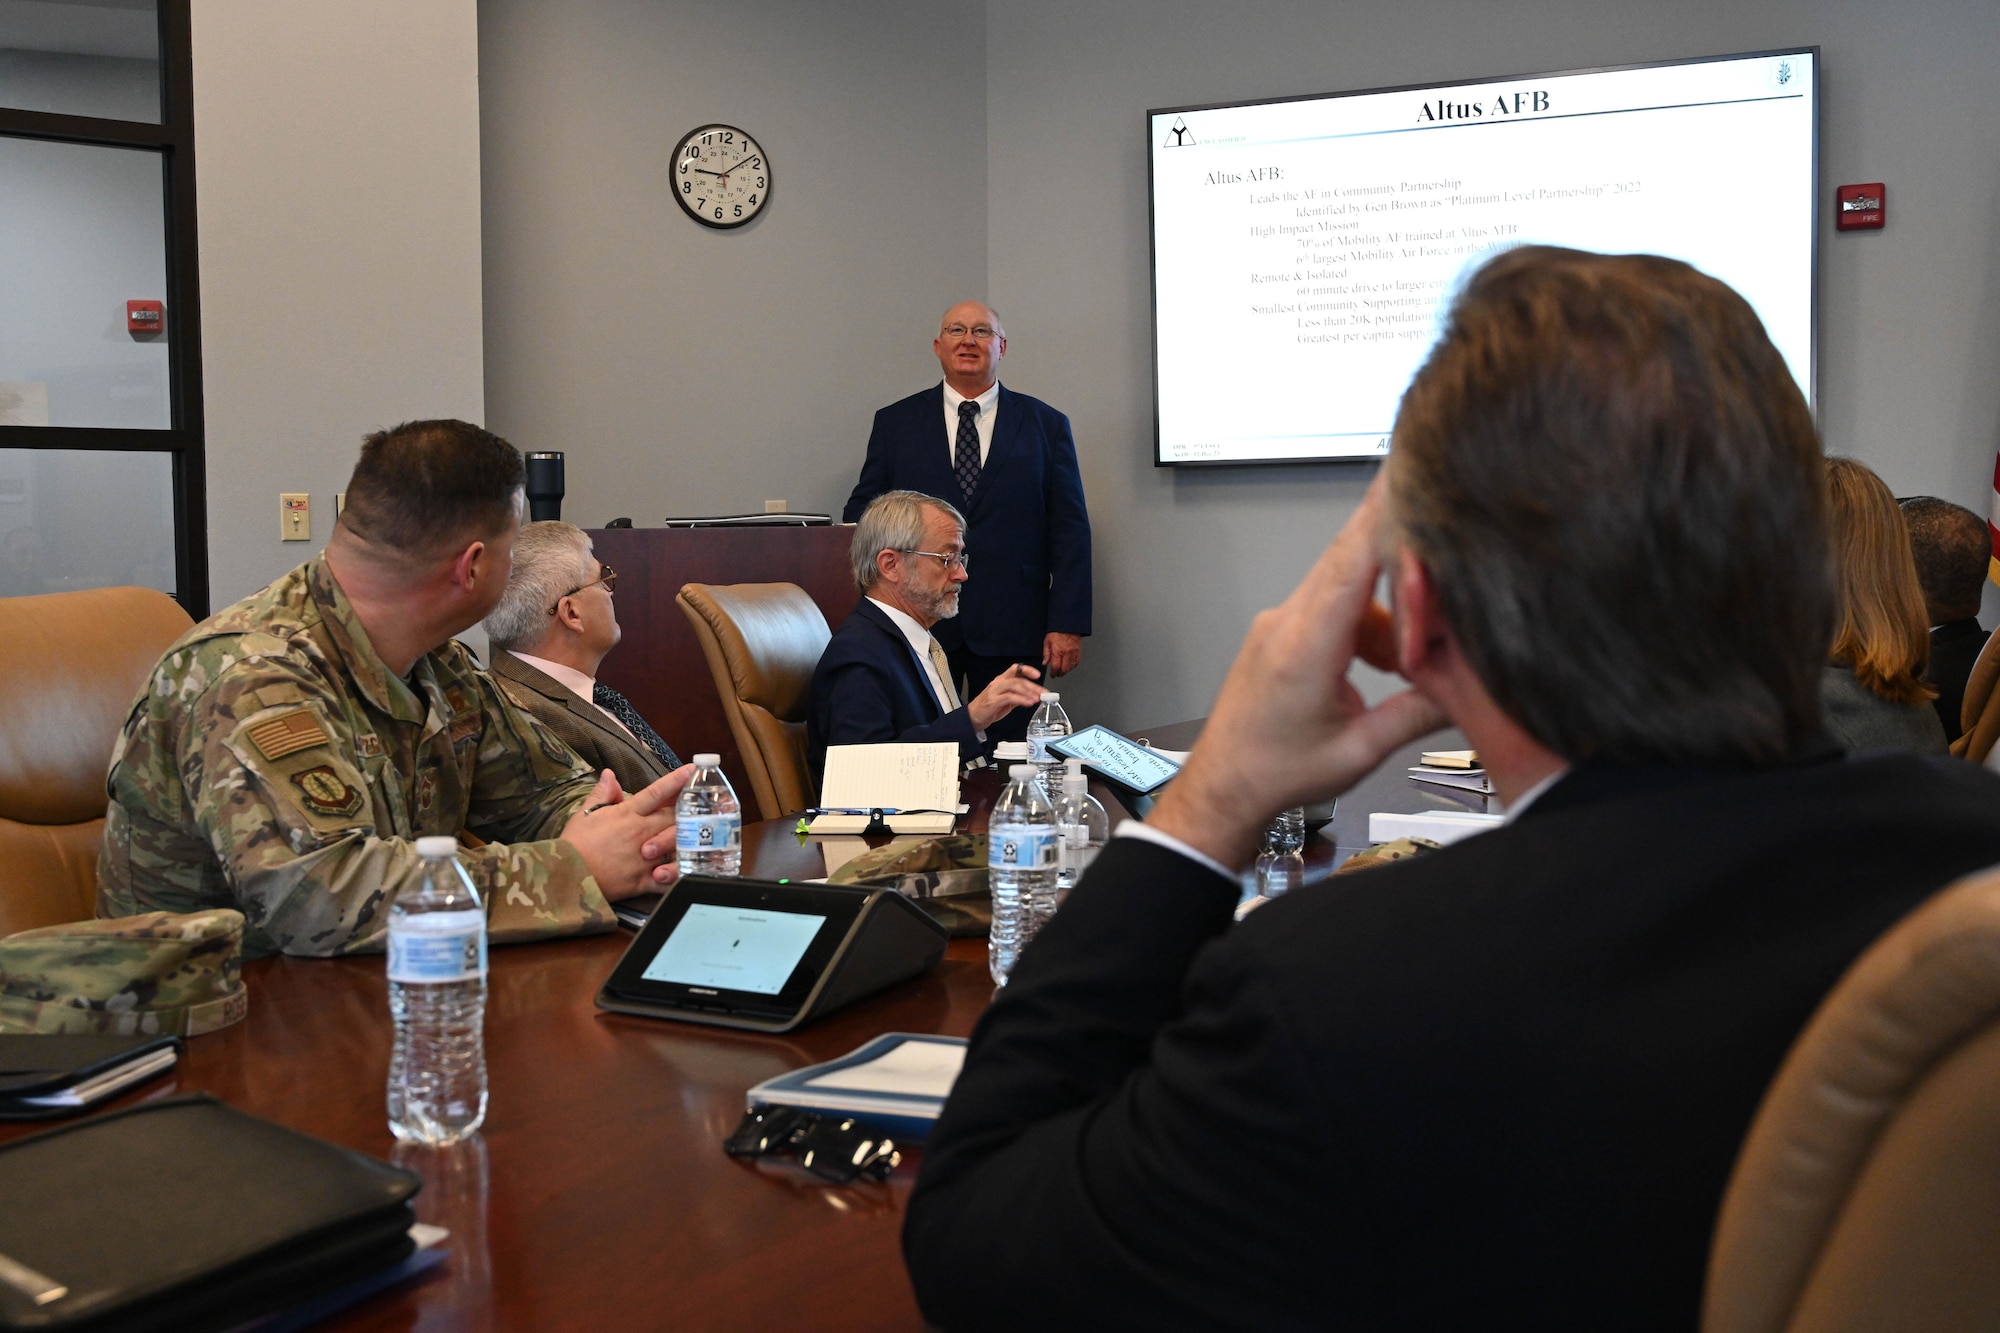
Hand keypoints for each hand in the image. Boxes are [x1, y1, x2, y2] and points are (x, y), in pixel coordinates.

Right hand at [560, 765, 696, 898]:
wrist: (565, 876)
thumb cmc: (574, 843)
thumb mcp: (585, 813)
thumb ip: (601, 794)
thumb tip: (609, 773)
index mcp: (627, 814)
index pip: (657, 793)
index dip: (676, 780)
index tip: (692, 770)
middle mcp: (641, 832)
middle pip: (674, 817)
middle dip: (691, 809)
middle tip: (706, 803)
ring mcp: (645, 857)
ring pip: (678, 845)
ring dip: (692, 839)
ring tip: (707, 834)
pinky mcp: (644, 879)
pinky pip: (670, 877)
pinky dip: (683, 874)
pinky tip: (696, 870)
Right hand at [968, 662, 1043, 730]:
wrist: (973, 717)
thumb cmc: (989, 708)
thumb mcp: (1006, 700)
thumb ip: (1017, 696)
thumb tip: (1032, 696)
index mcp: (1001, 680)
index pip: (1016, 669)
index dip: (1027, 670)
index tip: (1037, 675)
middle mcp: (998, 682)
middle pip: (1018, 679)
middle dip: (1033, 686)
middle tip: (1043, 692)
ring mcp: (995, 690)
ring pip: (1015, 685)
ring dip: (1029, 692)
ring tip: (1037, 698)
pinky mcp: (994, 700)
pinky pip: (1010, 697)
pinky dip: (1021, 700)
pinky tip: (1028, 703)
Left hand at [1042, 632, 1082, 676]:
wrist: (1068, 624)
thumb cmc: (1057, 631)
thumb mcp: (1047, 641)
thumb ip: (1046, 653)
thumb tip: (1044, 663)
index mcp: (1058, 651)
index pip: (1056, 667)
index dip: (1054, 673)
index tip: (1052, 675)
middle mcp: (1066, 653)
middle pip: (1064, 669)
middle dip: (1060, 674)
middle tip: (1057, 674)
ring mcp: (1073, 652)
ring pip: (1071, 667)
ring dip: (1066, 670)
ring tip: (1062, 670)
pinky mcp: (1078, 651)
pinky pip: (1077, 662)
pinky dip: (1073, 666)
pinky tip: (1070, 665)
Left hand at [1147, 477, 1447, 870]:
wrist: (1223, 787)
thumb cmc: (1272, 772)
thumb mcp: (1359, 751)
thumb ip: (1419, 715)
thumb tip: (1470, 690)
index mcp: (1306, 645)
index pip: (1351, 560)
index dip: (1383, 514)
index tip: (1407, 473)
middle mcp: (1288, 621)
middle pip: (1350, 558)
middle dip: (1398, 543)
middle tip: (1436, 520)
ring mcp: (1281, 623)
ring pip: (1348, 585)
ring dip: (1388, 610)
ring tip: (1404, 661)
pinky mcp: (1282, 632)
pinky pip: (1334, 606)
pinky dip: (1368, 624)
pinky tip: (1382, 666)